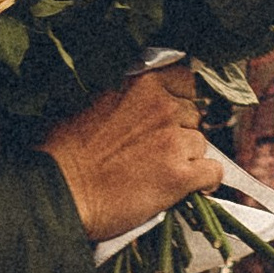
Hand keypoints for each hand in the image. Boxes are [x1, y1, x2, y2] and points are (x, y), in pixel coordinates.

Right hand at [39, 69, 221, 238]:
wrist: (60, 193)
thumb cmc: (62, 153)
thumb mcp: (89, 104)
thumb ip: (123, 98)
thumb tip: (136, 105)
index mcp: (140, 85)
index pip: (185, 79)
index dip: (181, 99)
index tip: (171, 115)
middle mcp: (162, 107)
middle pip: (193, 115)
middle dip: (180, 131)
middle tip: (157, 151)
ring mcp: (174, 141)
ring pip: (201, 145)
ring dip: (187, 158)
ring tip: (160, 174)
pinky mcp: (180, 176)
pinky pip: (213, 174)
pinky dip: (204, 183)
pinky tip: (187, 189)